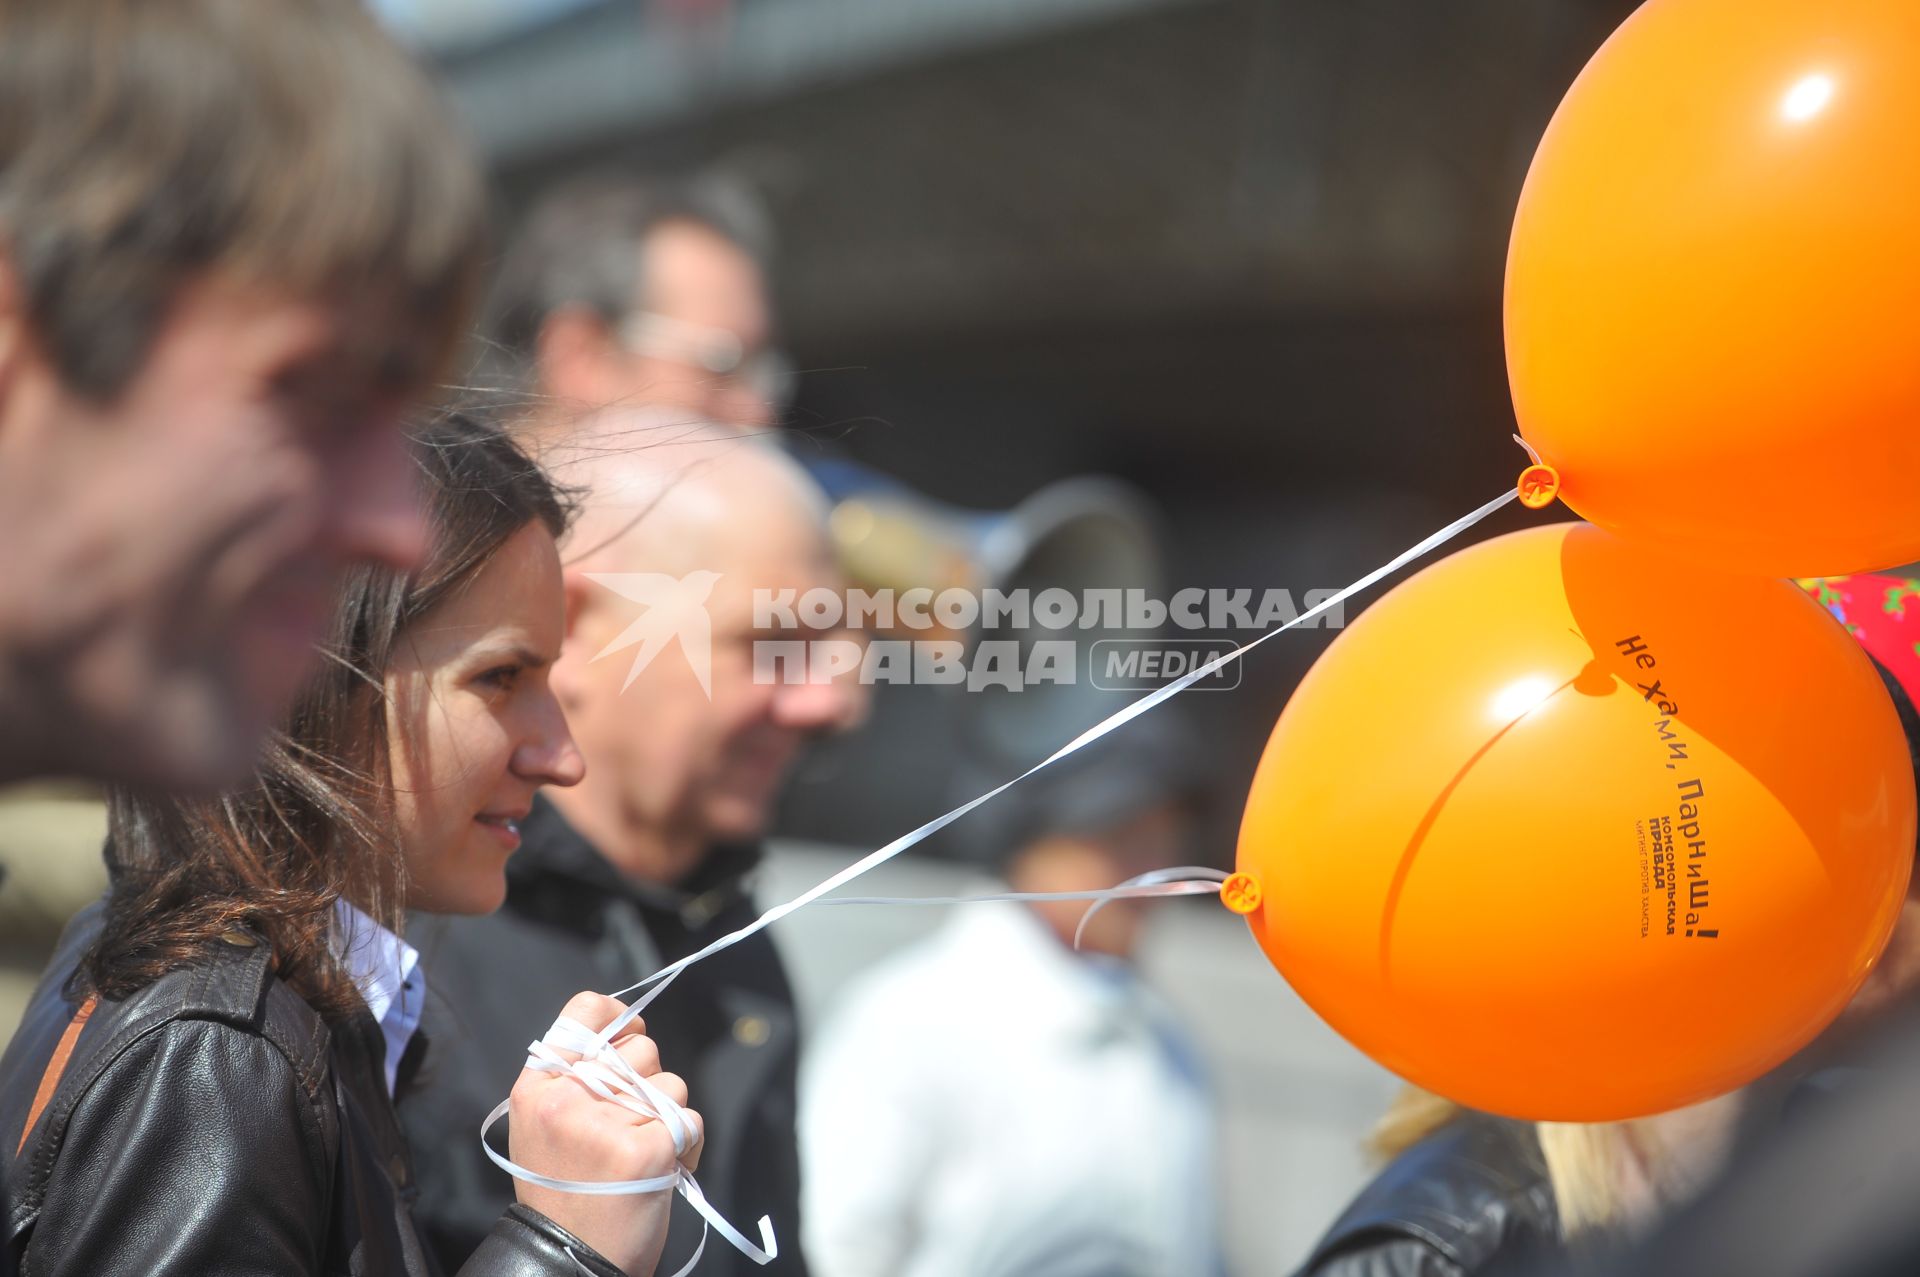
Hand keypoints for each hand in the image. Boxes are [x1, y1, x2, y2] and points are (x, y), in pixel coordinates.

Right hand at [508, 992, 703, 1275]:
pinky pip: (690, 1119)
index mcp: (536, 1088)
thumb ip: (576, 1077)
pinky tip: (662, 1169)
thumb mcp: (546, 1127)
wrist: (571, 1263)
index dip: (619, 1018)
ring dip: (669, 1114)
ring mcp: (605, 1125)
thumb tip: (628, 1031)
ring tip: (641, 1151)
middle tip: (628, 1124)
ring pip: (671, 1083)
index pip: (585, 1011)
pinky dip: (687, 1144)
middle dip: (648, 1080)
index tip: (628, 1037)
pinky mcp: (643, 1151)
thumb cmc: (566, 1194)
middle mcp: (565, 1100)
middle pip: (640, 1049)